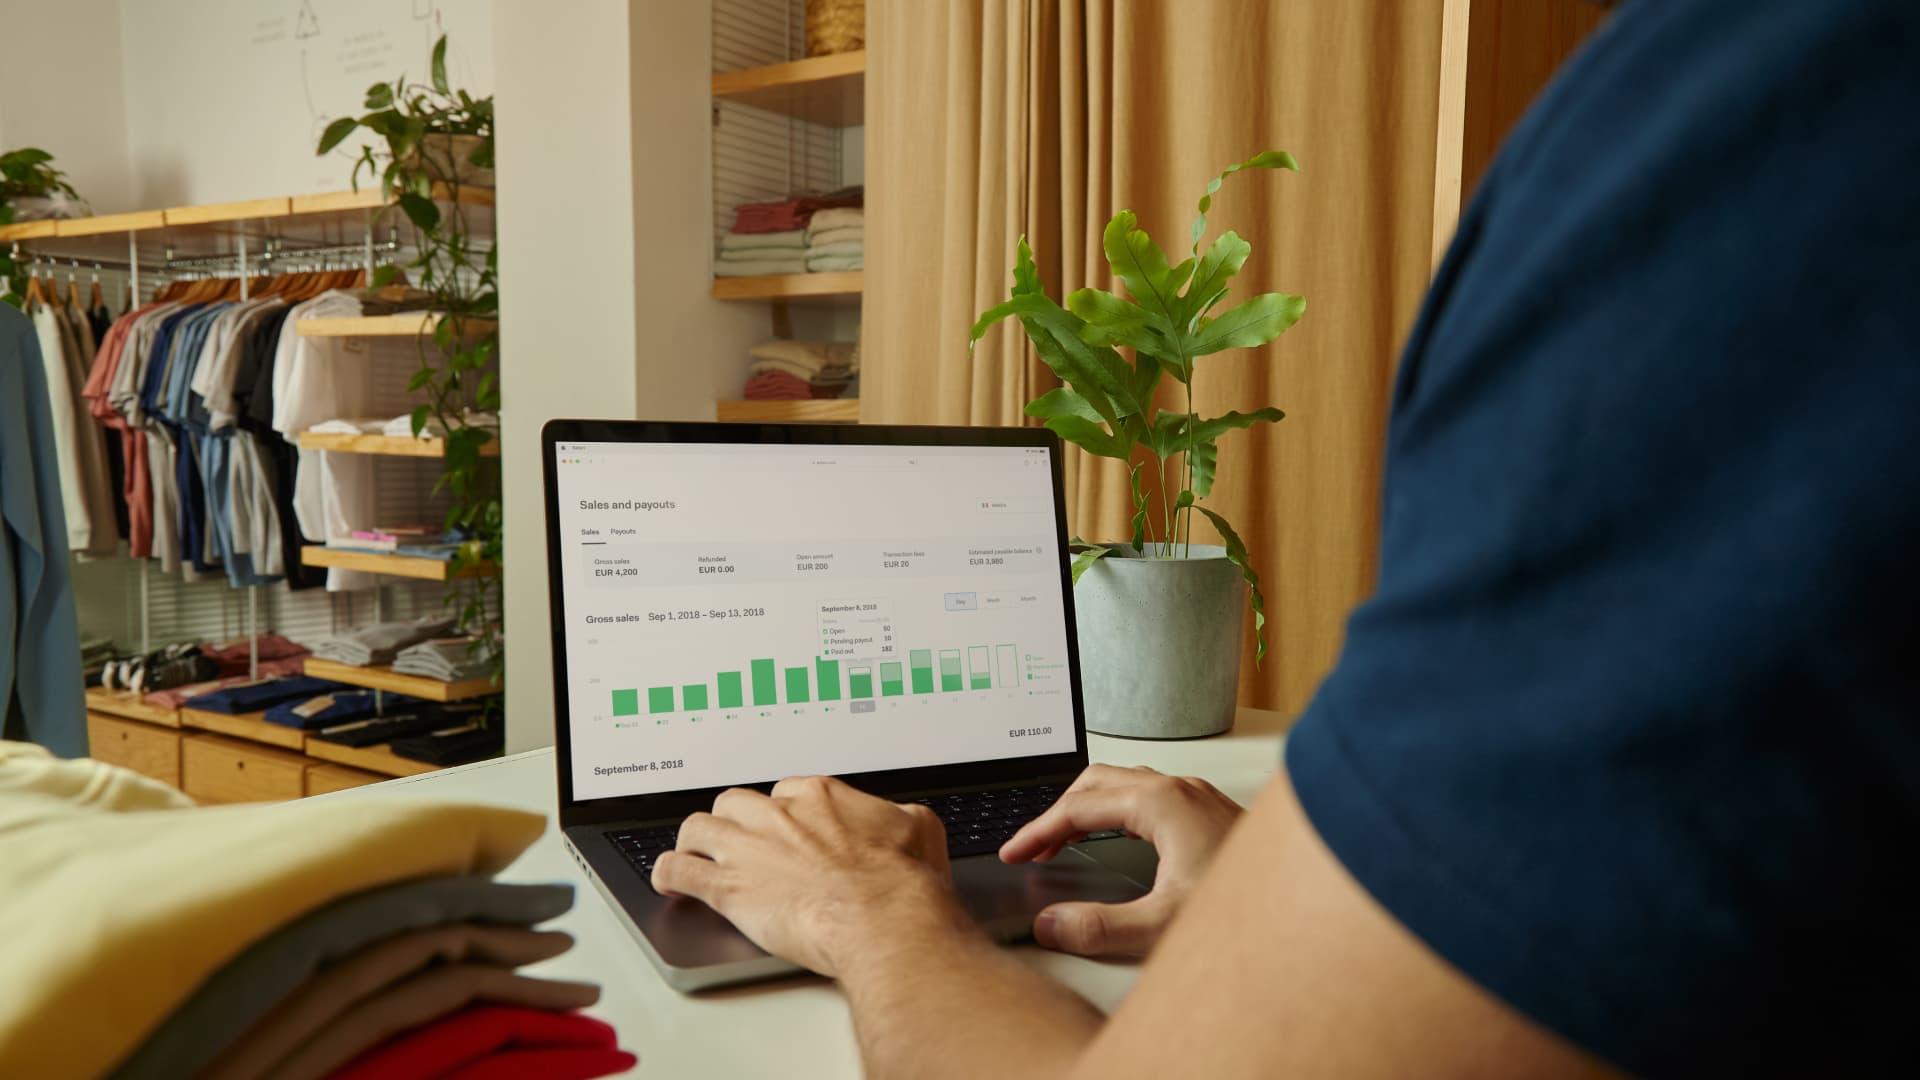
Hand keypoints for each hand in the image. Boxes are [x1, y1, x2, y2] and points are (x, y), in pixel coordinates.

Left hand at [653, 775, 975, 977]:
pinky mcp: (727, 889)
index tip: (788, 833)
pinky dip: (669, 873)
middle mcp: (777, 815)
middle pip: (736, 804)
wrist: (882, 920)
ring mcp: (747, 850)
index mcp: (818, 795)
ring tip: (695, 853)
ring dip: (696, 841)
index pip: (785, 793)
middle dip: (736, 822)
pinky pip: (679, 870)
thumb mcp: (919, 828)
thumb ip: (899, 815)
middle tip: (742, 842)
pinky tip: (669, 879)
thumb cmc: (901, 883)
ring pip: (699, 828)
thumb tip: (901, 816)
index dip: (784, 815)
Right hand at [1000, 764, 1242, 956]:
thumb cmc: (1254, 907)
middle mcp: (1179, 789)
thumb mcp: (1165, 924)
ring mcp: (1198, 796)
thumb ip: (1102, 927)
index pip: (1078, 807)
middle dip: (1058, 812)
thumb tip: (1053, 924)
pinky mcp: (1211, 812)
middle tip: (1033, 848)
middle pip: (1097, 782)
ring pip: (1124, 785)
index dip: (1038, 831)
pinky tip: (1120, 840)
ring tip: (1064, 841)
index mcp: (1160, 802)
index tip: (1014, 854)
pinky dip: (1115, 813)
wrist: (1313, 898)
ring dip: (1088, 809)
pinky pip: (1147, 795)